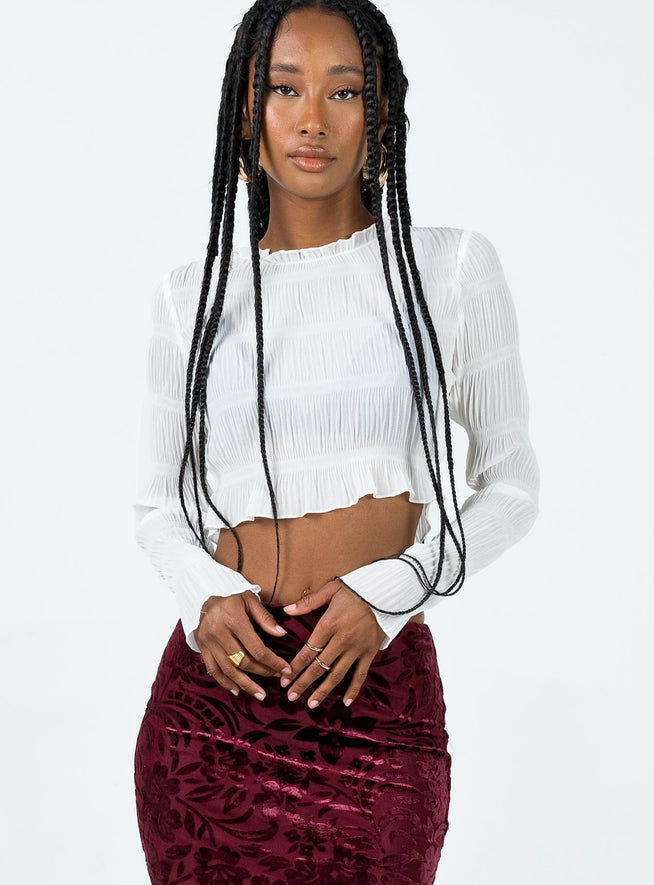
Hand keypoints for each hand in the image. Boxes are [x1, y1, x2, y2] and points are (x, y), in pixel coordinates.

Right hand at [195, 590, 289, 700]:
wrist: (203, 600)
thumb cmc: (231, 600)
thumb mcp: (250, 600)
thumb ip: (265, 618)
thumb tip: (282, 634)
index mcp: (234, 620)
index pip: (256, 647)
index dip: (272, 661)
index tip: (285, 669)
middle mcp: (219, 633)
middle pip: (243, 660)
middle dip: (262, 671)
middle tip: (277, 677)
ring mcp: (208, 643)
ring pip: (228, 669)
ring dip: (246, 684)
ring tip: (260, 694)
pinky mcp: (202, 649)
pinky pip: (213, 670)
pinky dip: (225, 682)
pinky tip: (237, 690)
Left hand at [278, 579, 386, 708]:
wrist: (386, 593)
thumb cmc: (356, 590)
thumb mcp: (331, 590)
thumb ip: (308, 602)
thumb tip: (286, 610)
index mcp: (329, 625)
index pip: (308, 651)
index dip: (295, 667)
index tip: (284, 679)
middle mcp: (342, 640)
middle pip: (319, 667)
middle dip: (303, 683)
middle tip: (291, 696)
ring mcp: (357, 649)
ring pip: (337, 675)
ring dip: (323, 691)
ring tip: (311, 704)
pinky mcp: (370, 652)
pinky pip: (361, 674)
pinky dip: (354, 689)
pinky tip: (346, 702)